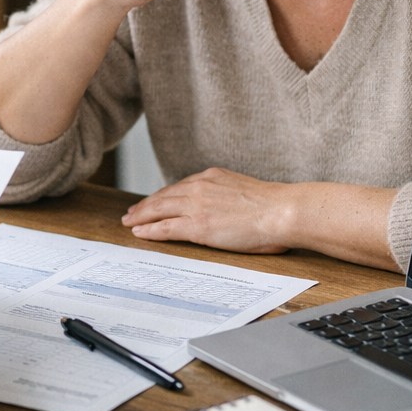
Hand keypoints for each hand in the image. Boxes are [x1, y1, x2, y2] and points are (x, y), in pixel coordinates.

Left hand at [122, 171, 400, 269]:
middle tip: (131, 212)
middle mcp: (199, 187)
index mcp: (212, 177)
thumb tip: (232, 209)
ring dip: (141, 216)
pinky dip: (150, 230)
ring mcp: (196, 205)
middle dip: (146, 205)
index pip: (179, 186)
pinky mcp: (197, 225)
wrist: (282, 210)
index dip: (164, 196)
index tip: (154, 201)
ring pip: (159, 209)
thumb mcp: (246, 192)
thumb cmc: (275, 206)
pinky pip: (166, 227)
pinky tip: (141, 233)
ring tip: (129, 222)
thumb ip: (231, 196)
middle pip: (164, 196)